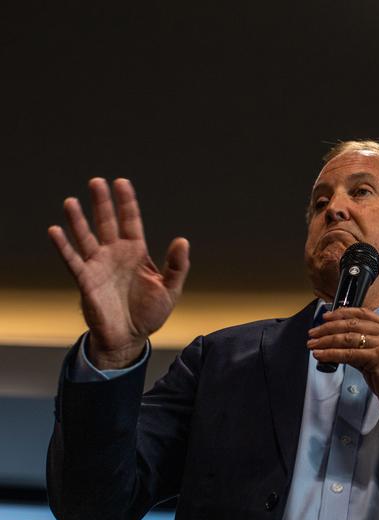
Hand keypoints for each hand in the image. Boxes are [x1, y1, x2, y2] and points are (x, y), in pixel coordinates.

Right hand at [48, 178, 189, 368]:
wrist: (130, 338)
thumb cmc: (150, 313)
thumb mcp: (171, 288)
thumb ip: (177, 265)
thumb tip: (182, 241)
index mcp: (137, 252)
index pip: (131, 221)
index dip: (127, 202)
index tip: (122, 183)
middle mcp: (116, 254)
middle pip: (107, 222)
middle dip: (102, 203)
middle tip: (96, 181)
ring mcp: (99, 265)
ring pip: (86, 237)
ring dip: (78, 220)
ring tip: (71, 201)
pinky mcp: (86, 280)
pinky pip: (73, 260)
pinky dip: (64, 246)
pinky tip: (55, 231)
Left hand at [308, 307, 378, 421]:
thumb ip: (362, 347)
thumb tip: (337, 343)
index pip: (364, 313)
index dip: (342, 313)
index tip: (326, 317)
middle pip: (353, 324)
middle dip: (329, 328)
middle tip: (313, 333)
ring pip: (348, 338)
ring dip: (326, 341)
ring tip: (313, 345)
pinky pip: (348, 354)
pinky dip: (331, 354)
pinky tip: (320, 355)